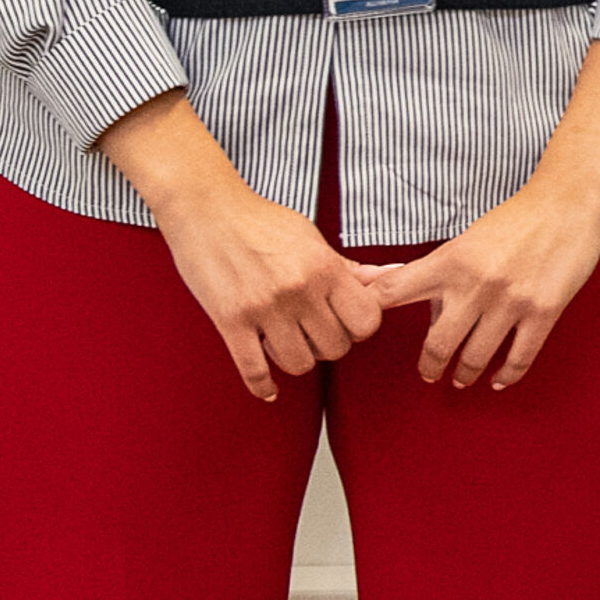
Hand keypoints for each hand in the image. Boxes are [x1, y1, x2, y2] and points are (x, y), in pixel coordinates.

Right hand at [102, 91, 380, 401]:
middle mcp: (298, 290)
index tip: (347, 321)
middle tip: (316, 331)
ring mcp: (263, 309)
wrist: (207, 211)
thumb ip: (351, 268)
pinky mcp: (230, 322)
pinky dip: (262, 385)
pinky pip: (253, 370)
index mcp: (324, 268)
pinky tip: (268, 388)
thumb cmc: (262, 222)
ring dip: (298, 358)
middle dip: (329, 344)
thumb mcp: (313, 239)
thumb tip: (392, 275)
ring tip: (290, 342)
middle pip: (335, 347)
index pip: (366, 321)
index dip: (360, 327)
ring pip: (300, 363)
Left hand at [361, 174, 599, 389]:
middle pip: (437, 344)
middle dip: (430, 366)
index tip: (362, 331)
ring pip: (475, 357)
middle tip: (430, 373)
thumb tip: (426, 308)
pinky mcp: (543, 311)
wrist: (568, 202)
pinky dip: (506, 376)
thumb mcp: (469, 240)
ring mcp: (510, 300)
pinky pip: (519, 358)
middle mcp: (475, 284)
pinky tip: (499, 380)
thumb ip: (444, 273)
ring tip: (463, 377)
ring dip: (465, 374)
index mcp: (450, 260)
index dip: (367, 313)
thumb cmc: (519, 217)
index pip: (390, 292)